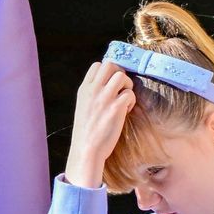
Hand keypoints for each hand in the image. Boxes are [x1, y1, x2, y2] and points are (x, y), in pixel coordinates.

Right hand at [64, 61, 134, 187]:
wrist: (86, 149)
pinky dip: (131, 101)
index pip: (97, 65)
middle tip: (121, 88)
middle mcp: (93, 90)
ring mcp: (104, 98)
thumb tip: (106, 85)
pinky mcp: (115, 109)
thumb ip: (92, 94)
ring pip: (122, 76)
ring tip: (124, 99)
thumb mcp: (83, 107)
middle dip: (120, 73)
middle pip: (111, 64)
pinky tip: (126, 111)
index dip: (109, 71)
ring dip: (127, 85)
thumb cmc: (86, 131)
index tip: (111, 83)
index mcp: (84, 89)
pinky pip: (130, 94)